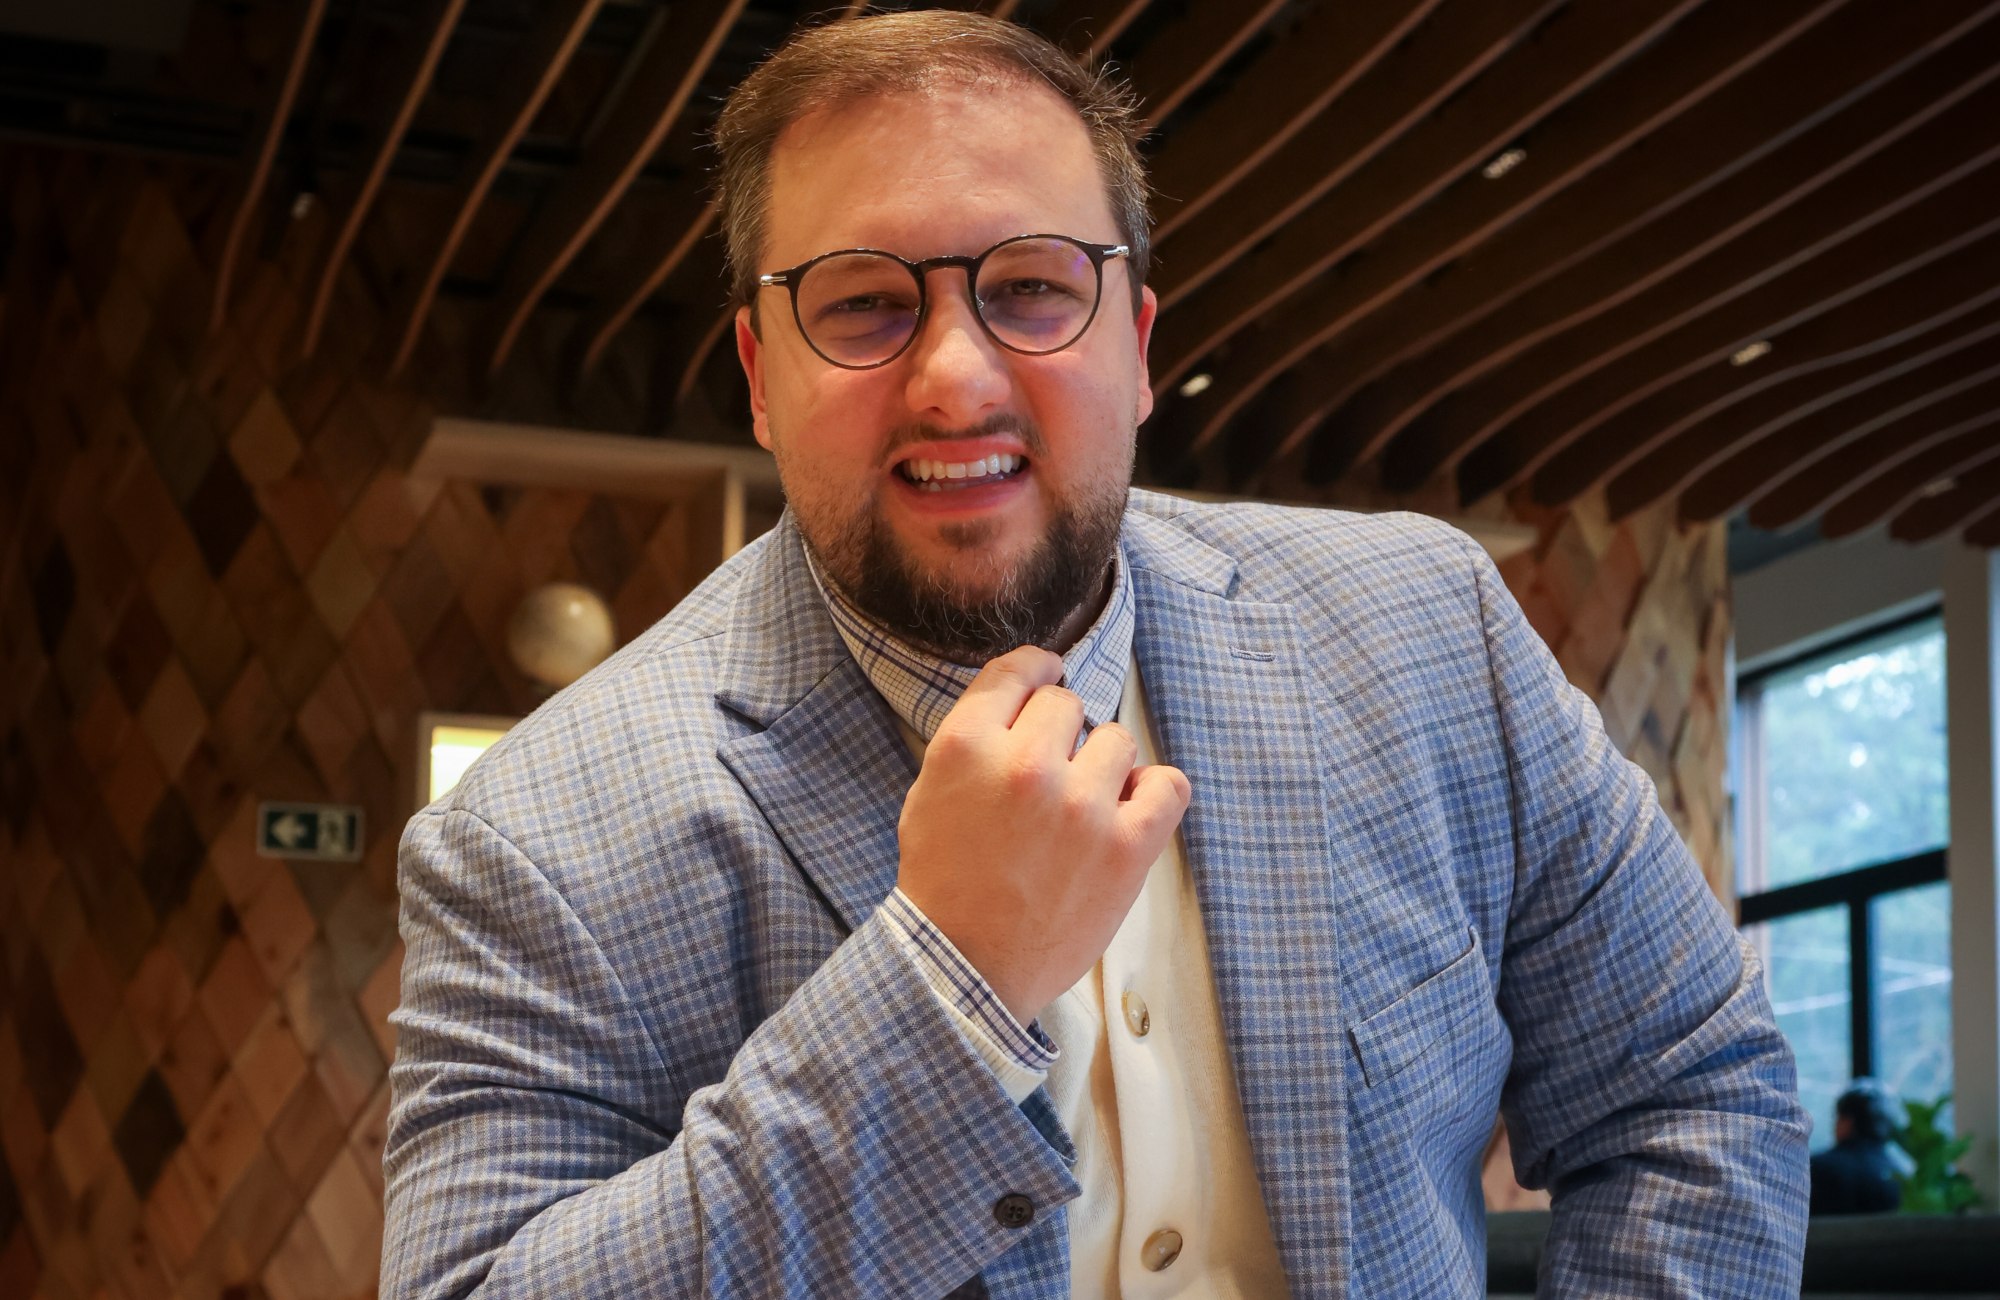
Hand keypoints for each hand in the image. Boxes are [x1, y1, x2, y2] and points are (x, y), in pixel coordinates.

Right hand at [895, 646, 1191, 1024]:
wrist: (966, 968)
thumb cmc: (945, 883)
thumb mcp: (931, 791)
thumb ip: (976, 737)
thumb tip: (1029, 695)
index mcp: (968, 746)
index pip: (1018, 671)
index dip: (1036, 672)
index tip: (1046, 679)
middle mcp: (1027, 766)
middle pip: (1067, 704)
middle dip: (1059, 735)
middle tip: (1047, 778)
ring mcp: (1082, 807)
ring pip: (1117, 740)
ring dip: (1101, 768)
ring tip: (1081, 808)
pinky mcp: (1128, 848)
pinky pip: (1169, 785)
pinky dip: (1154, 792)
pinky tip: (1129, 811)